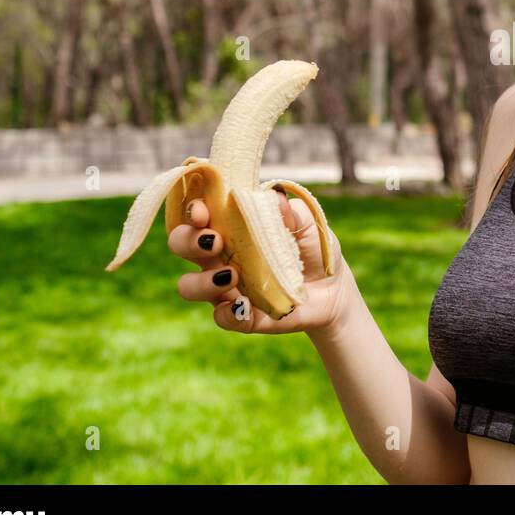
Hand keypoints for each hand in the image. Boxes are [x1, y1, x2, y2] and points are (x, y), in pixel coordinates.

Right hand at [168, 188, 357, 335]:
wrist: (334, 288)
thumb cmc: (313, 247)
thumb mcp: (309, 223)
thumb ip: (290, 210)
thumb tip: (275, 196)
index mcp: (230, 226)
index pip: (198, 213)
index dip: (191, 209)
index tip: (202, 211)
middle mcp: (219, 255)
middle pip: (180, 244)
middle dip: (188, 241)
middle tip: (215, 241)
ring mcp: (226, 288)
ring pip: (188, 286)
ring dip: (203, 280)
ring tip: (232, 275)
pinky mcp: (242, 316)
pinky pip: (221, 317)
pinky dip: (229, 313)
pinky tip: (245, 306)